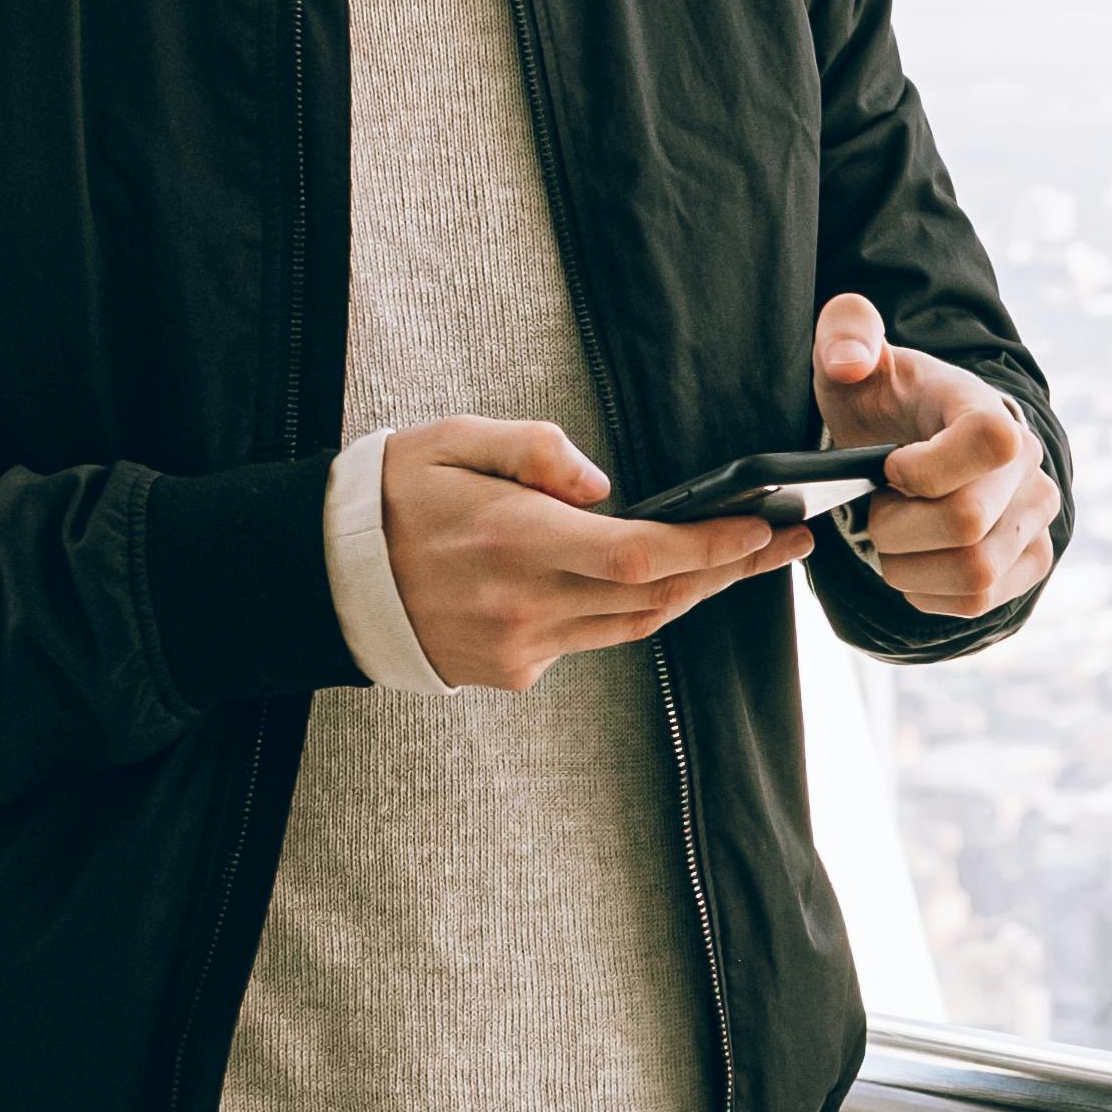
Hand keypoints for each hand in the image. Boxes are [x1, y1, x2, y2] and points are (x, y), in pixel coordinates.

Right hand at [379, 417, 801, 690]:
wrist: (323, 577)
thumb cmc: (391, 495)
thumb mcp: (453, 440)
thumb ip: (535, 450)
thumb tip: (603, 484)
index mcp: (514, 540)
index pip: (639, 554)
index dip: (710, 547)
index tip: (762, 526)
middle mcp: (525, 604)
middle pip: (655, 597)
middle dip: (729, 569)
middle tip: (787, 541)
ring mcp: (521, 648)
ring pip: (634, 626)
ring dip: (694, 593)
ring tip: (744, 559)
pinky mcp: (513, 672)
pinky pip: (591, 641)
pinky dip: (627, 611)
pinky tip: (656, 582)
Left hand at [815, 295, 1060, 619]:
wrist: (925, 439)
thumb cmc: (886, 400)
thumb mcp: (853, 355)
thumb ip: (846, 333)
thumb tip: (852, 364)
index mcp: (988, 408)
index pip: (989, 444)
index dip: (924, 470)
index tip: (888, 467)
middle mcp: (1030, 466)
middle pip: (967, 525)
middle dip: (897, 530)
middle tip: (877, 510)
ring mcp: (1037, 518)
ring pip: (974, 575)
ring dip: (910, 569)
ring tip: (894, 538)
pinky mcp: (1031, 561)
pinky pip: (979, 602)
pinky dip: (929, 594)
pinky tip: (914, 563)